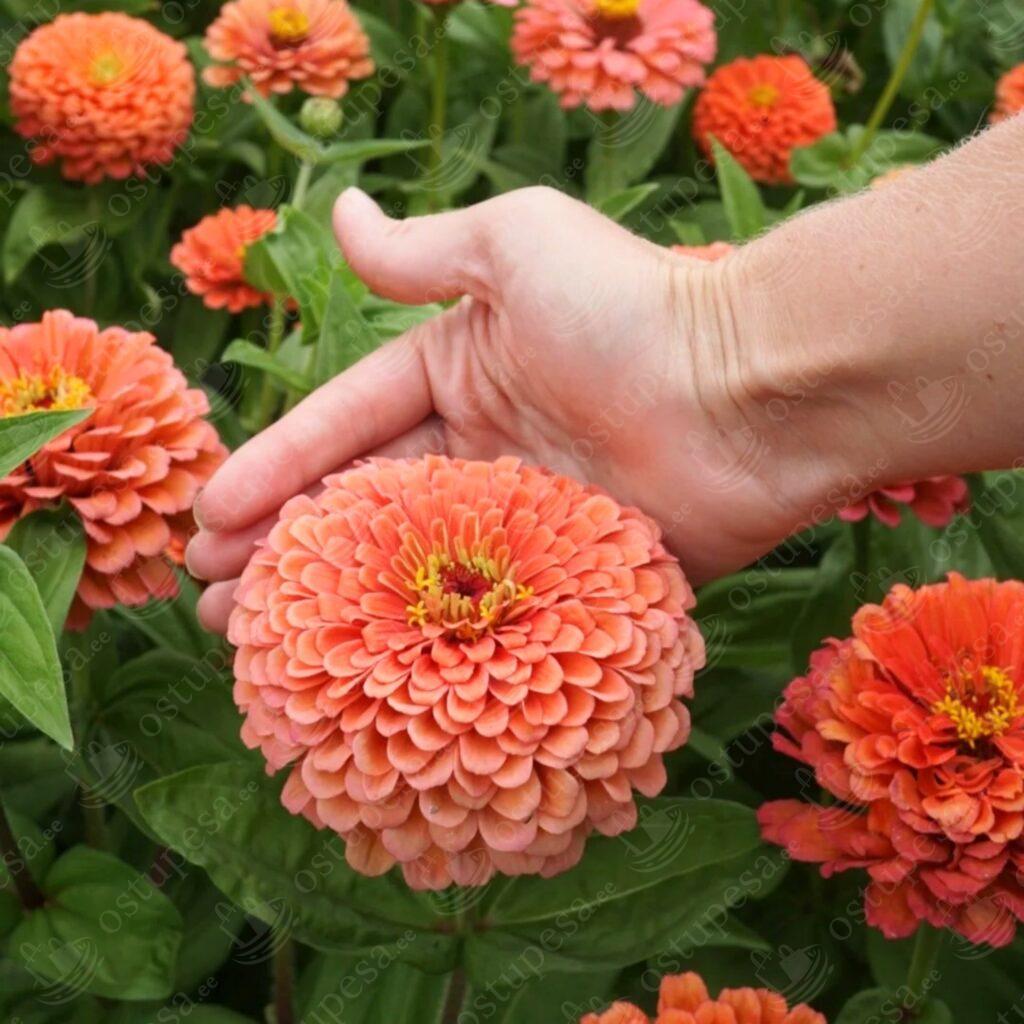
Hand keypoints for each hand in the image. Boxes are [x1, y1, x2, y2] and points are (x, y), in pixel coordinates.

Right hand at [187, 186, 818, 632]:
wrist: (752, 394)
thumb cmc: (630, 310)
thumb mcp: (514, 248)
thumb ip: (423, 253)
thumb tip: (338, 214)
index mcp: (459, 374)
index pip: (345, 426)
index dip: (275, 469)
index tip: (211, 516)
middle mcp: (484, 449)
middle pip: (364, 508)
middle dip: (288, 552)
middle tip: (215, 604)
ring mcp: (523, 520)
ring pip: (411, 571)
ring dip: (340, 607)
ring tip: (264, 650)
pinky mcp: (568, 576)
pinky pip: (482, 613)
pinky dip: (426, 644)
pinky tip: (368, 678)